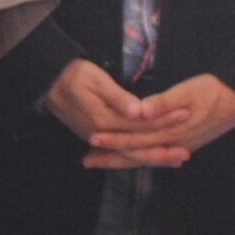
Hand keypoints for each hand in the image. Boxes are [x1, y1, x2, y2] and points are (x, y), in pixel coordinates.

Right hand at [44, 61, 190, 169]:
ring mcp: (97, 138)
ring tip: (174, 160)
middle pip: (136, 148)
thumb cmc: (74, 75)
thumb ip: (119, 98)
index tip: (185, 115)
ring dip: (152, 158)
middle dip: (162, 152)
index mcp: (104, 121)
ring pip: (129, 153)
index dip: (164, 120)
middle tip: (186, 153)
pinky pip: (120, 151)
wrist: (48, 81)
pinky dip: (137, 155)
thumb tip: (141, 112)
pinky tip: (149, 157)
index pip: (141, 124)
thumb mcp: (97, 80)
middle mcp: (101, 136)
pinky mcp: (95, 137)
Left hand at [84, 72, 234, 168]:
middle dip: (111, 157)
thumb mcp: (189, 91)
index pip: (136, 139)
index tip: (92, 140)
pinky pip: (156, 155)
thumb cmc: (214, 91)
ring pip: (145, 157)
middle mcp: (174, 143)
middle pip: (137, 154)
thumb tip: (140, 111)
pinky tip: (131, 158)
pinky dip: (141, 157)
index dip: (113, 141)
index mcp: (171, 130)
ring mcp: (181, 146)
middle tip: (86, 160)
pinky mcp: (186, 143)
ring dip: (122, 160)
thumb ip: (163, 102)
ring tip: (100, 160)